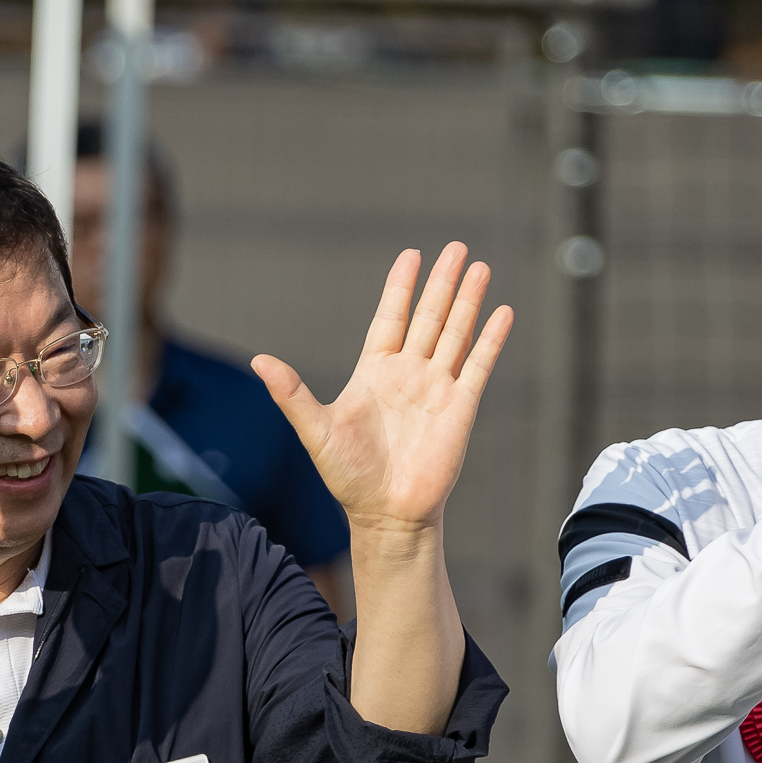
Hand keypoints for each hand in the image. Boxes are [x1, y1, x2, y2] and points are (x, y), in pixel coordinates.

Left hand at [251, 243, 512, 536]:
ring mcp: (436, 389)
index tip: (411, 255)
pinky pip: (477, 366)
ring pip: (455, 333)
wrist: (385, 515)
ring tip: (479, 266)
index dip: (400, 288)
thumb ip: (291, 394)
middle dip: (441, 283)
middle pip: (428, 317)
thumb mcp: (315, 430)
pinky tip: (502, 312)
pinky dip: (490, 339)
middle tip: (455, 247)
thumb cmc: (348, 477)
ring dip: (468, 301)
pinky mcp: (460, 408)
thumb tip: (259, 361)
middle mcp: (407, 375)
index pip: (390, 318)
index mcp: (373, 373)